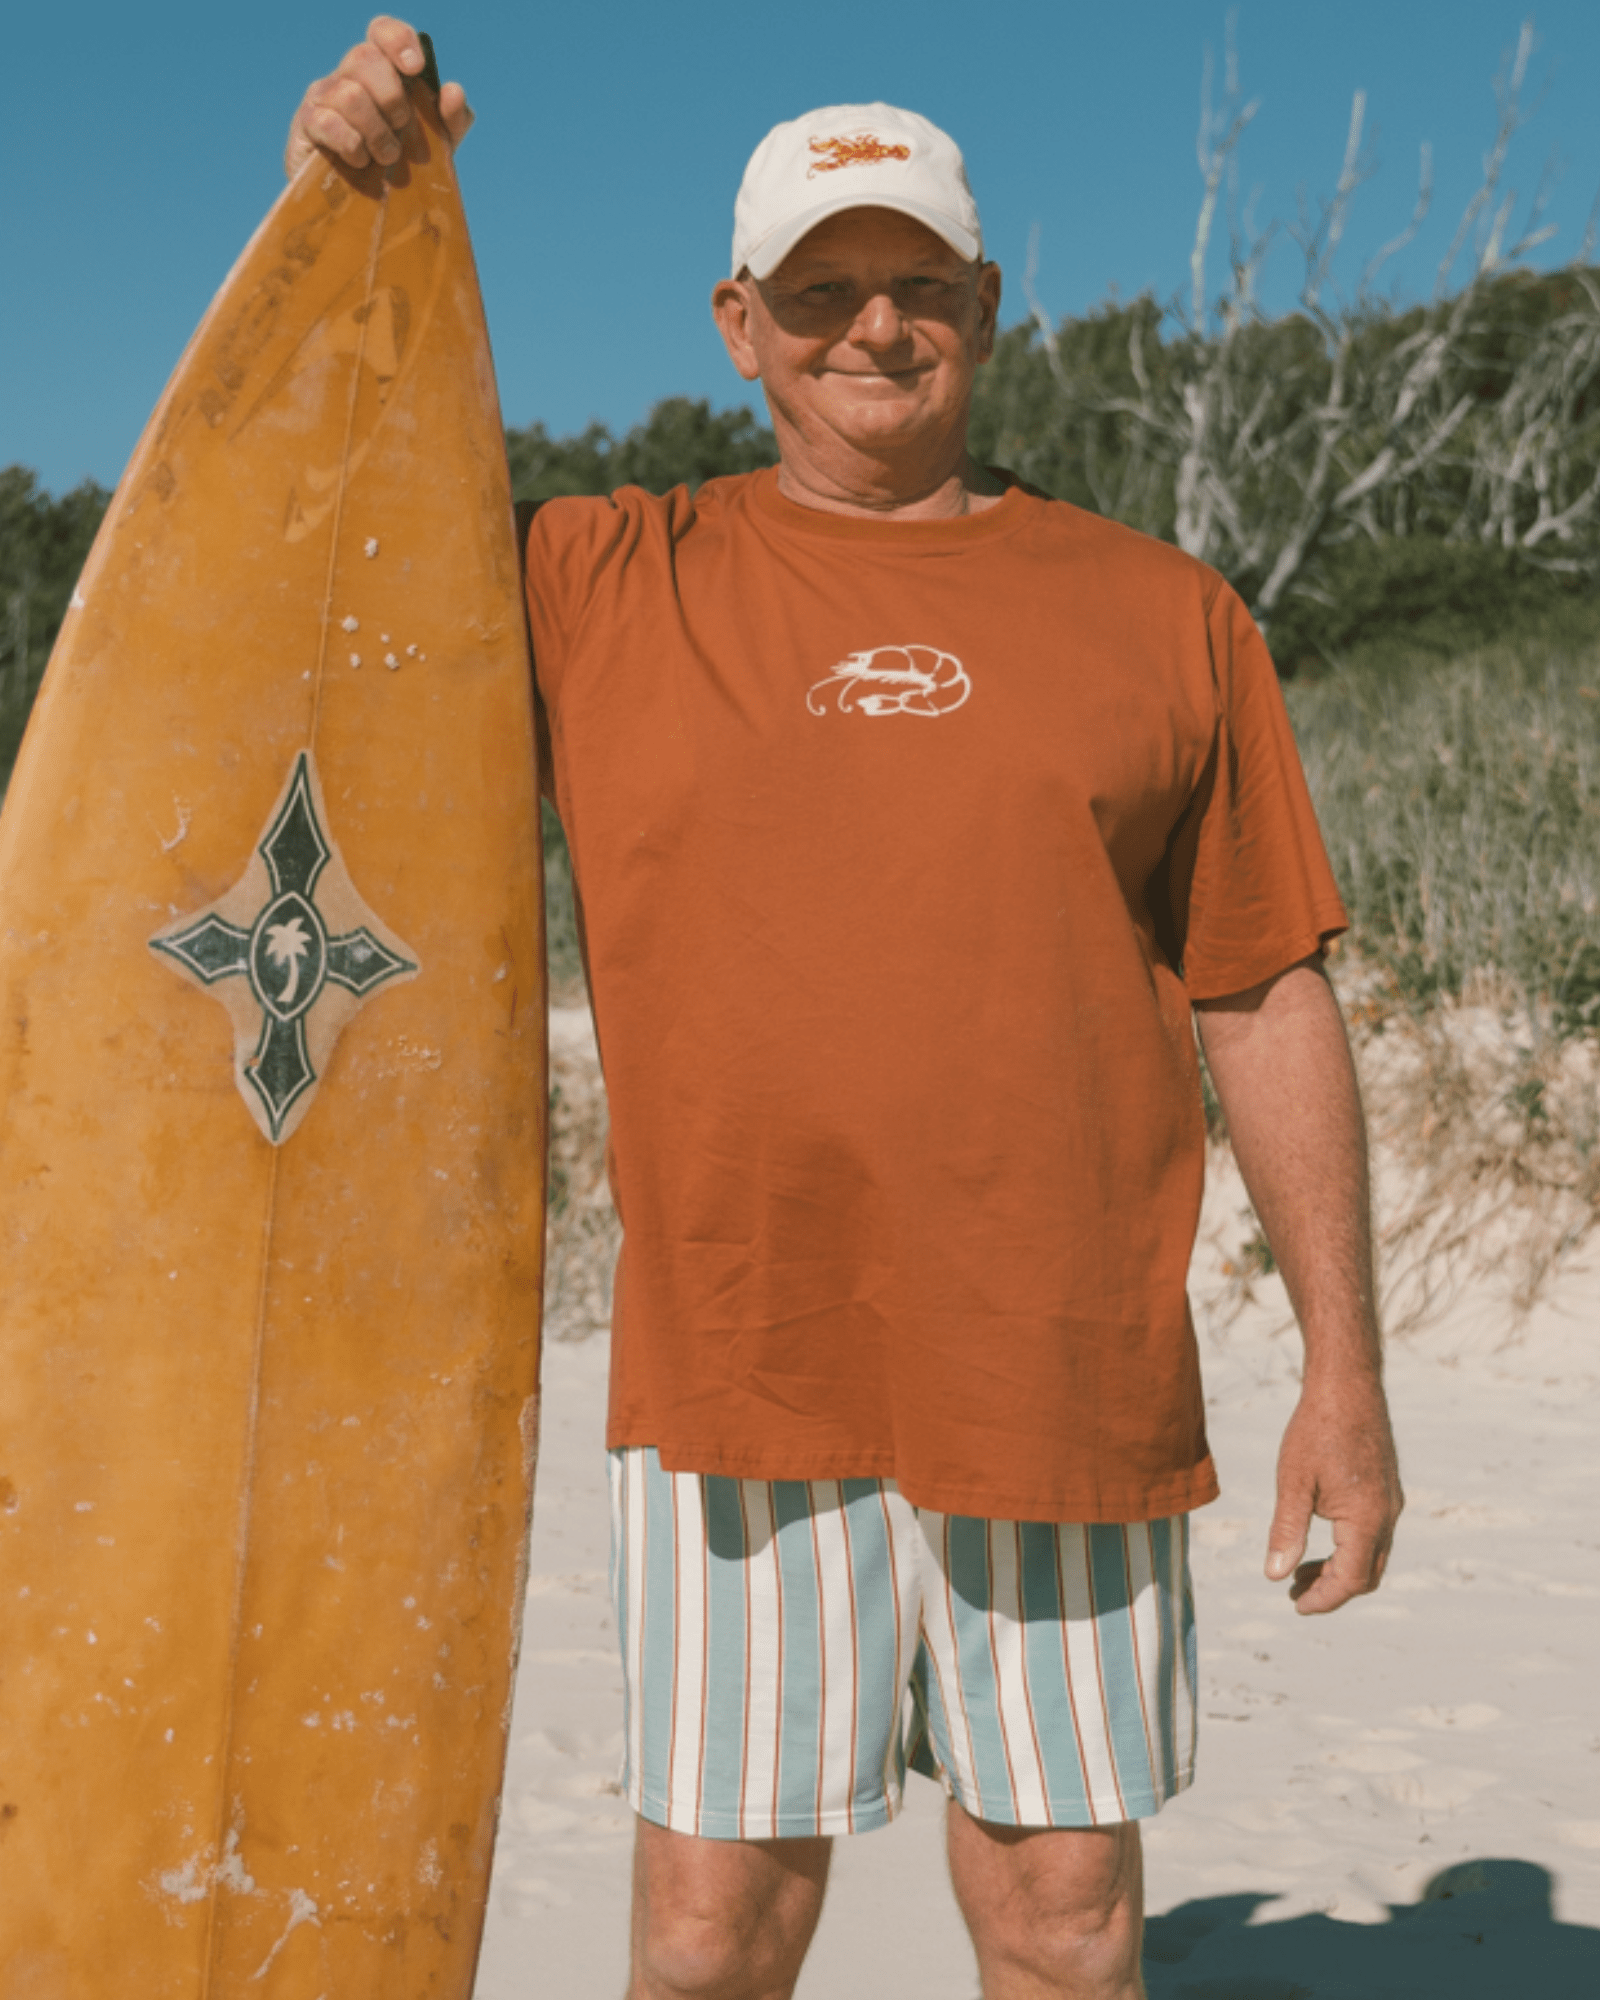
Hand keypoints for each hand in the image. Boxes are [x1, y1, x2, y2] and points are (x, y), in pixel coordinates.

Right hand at [285, 15, 473, 179]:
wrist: (362, 207)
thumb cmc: (397, 168)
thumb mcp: (433, 147)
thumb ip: (450, 121)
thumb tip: (453, 91)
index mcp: (379, 71)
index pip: (381, 31)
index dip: (398, 39)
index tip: (416, 68)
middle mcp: (348, 76)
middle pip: (364, 57)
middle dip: (392, 98)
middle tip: (402, 129)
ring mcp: (323, 97)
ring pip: (350, 94)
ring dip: (376, 131)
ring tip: (386, 156)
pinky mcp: (307, 124)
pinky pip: (329, 123)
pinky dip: (353, 146)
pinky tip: (361, 161)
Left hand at [1265, 1366, 1402, 1614]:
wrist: (1347, 1384)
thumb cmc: (1316, 1429)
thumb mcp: (1293, 1482)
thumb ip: (1287, 1531)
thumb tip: (1274, 1575)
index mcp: (1367, 1518)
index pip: (1351, 1580)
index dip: (1324, 1600)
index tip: (1295, 1606)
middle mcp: (1387, 1515)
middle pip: (1366, 1574)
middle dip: (1332, 1590)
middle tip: (1293, 1591)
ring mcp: (1390, 1502)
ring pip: (1372, 1554)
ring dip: (1339, 1569)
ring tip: (1299, 1570)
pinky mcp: (1386, 1489)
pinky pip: (1373, 1533)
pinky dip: (1348, 1547)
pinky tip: (1319, 1537)